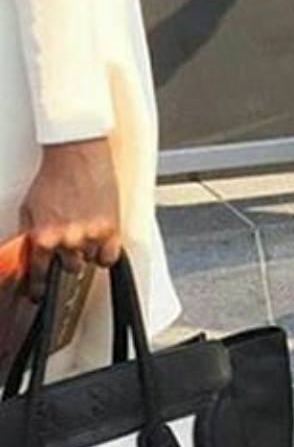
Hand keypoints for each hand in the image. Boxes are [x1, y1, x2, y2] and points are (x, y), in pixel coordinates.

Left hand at [20, 139, 121, 298]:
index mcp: (43, 236)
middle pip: (69, 268)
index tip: (38, 293)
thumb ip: (29, 237)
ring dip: (88, 250)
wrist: (76, 153)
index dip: (38, 287)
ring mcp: (91, 234)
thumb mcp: (28, 210)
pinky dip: (107, 253)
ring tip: (86, 230)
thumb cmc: (53, 176)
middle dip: (69, 258)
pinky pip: (110, 257)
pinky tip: (102, 241)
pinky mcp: (111, 227)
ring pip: (90, 261)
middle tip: (70, 243)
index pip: (39, 274)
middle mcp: (67, 239)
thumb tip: (28, 258)